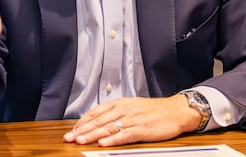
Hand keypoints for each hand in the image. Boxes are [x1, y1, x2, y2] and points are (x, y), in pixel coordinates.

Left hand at [63, 95, 201, 146]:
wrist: (176, 110)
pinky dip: (113, 139)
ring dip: (93, 135)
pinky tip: (103, 143)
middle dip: (82, 130)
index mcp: (119, 103)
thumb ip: (114, 113)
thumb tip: (97, 121)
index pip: (95, 112)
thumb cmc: (153, 110)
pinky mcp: (143, 129)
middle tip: (69, 138)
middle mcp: (124, 110)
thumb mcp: (130, 106)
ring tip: (80, 140)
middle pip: (99, 120)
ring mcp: (133, 119)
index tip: (72, 130)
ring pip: (108, 127)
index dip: (82, 122)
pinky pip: (125, 134)